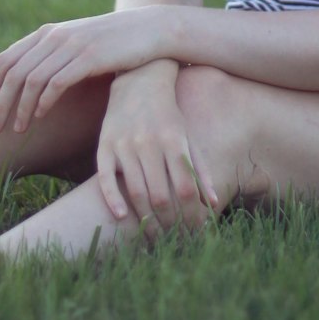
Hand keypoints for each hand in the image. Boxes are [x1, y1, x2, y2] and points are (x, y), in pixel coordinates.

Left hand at [0, 5, 171, 134]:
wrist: (151, 30)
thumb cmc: (114, 45)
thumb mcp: (78, 46)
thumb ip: (54, 58)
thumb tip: (29, 85)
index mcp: (48, 33)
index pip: (6, 59)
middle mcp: (55, 36)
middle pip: (13, 71)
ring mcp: (71, 45)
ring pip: (31, 80)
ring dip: (19, 108)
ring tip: (16, 130)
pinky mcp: (89, 57)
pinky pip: (56, 82)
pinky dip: (43, 102)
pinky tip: (39, 117)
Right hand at [96, 62, 218, 237]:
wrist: (137, 79)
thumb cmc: (168, 114)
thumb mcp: (187, 135)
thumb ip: (200, 167)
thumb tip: (214, 202)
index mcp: (173, 140)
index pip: (185, 189)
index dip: (191, 216)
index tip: (194, 233)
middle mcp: (149, 142)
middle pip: (161, 195)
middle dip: (169, 224)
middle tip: (173, 240)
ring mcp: (124, 144)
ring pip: (136, 191)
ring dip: (145, 219)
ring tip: (152, 236)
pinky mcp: (104, 145)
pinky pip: (106, 177)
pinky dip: (113, 199)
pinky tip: (121, 217)